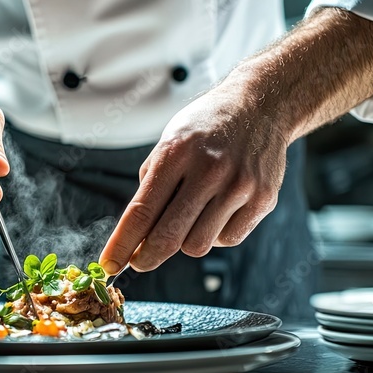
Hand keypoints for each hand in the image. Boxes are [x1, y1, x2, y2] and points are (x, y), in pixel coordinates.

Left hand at [99, 82, 289, 273]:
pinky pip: (228, 240)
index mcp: (176, 153)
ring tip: (192, 217)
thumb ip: (152, 186)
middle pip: (168, 236)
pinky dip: (217, 234)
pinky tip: (219, 211)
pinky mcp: (263, 199)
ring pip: (198, 245)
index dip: (122, 244)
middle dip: (147, 257)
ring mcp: (239, 186)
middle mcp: (209, 169)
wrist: (260, 107)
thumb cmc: (206, 128)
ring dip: (186, 241)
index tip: (109, 265)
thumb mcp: (169, 143)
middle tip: (140, 260)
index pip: (141, 211)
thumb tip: (136, 235)